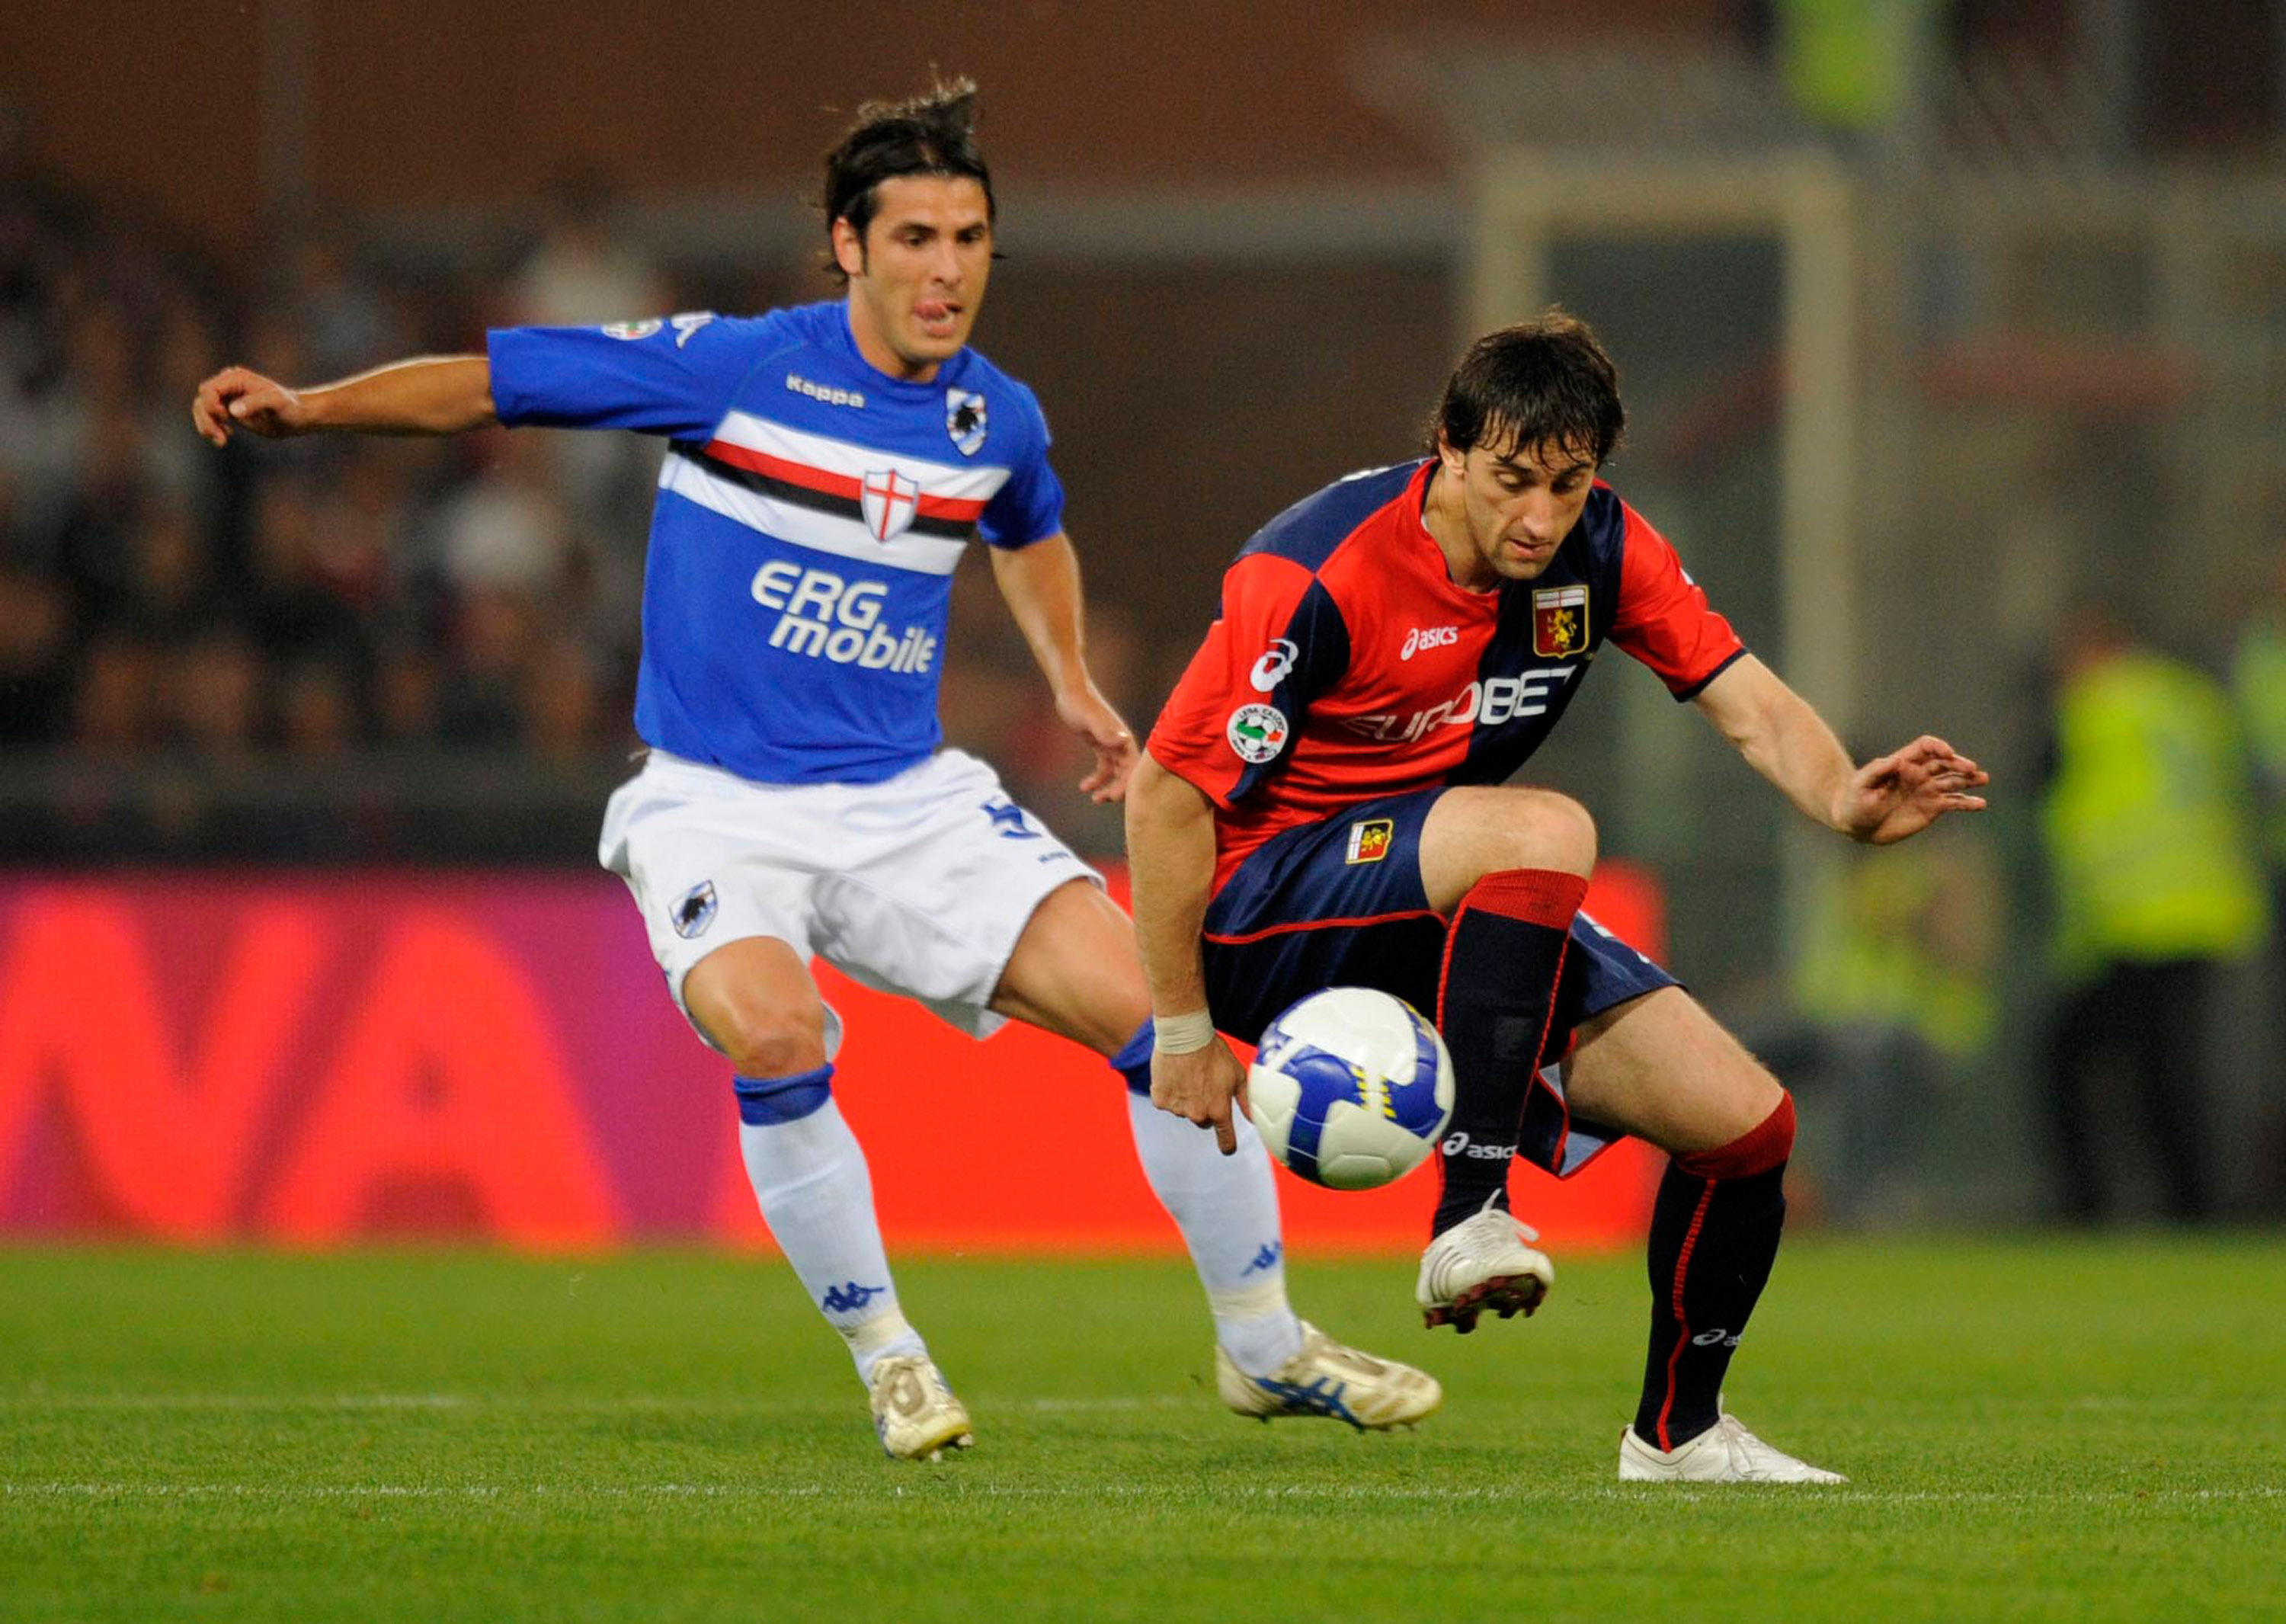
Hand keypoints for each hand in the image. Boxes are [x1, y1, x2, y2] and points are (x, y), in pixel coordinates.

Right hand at [191, 366, 310, 445]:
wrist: (298, 417)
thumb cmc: (291, 407)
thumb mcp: (276, 402)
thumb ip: (255, 403)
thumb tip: (232, 411)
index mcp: (236, 378)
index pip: (208, 390)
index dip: (211, 405)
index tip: (226, 418)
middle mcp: (229, 385)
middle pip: (202, 400)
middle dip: (206, 419)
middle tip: (220, 438)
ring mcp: (228, 398)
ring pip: (202, 410)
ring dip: (206, 426)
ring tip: (221, 441)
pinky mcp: (230, 410)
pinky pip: (210, 418)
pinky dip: (212, 428)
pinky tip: (225, 437)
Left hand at [1056, 684, 1138, 802]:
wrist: (1070, 692)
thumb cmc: (1080, 704)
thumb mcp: (1090, 719)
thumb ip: (1105, 731)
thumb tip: (1123, 742)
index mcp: (1123, 739)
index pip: (1133, 767)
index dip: (1128, 783)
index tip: (1116, 796)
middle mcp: (1121, 743)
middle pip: (1127, 773)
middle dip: (1118, 789)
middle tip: (1102, 799)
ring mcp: (1111, 745)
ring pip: (1115, 772)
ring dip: (1107, 787)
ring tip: (1095, 799)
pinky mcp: (1100, 745)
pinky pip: (1103, 767)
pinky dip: (1096, 779)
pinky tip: (1083, 787)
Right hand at [1150, 1039, 1250, 1154]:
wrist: (1184, 1035)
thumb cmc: (1214, 1052)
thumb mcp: (1238, 1074)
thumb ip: (1246, 1101)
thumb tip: (1254, 1120)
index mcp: (1219, 1111)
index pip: (1226, 1141)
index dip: (1228, 1145)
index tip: (1228, 1148)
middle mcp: (1198, 1114)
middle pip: (1202, 1121)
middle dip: (1204, 1108)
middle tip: (1204, 1085)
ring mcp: (1177, 1109)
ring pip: (1183, 1111)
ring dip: (1186, 1098)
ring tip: (1188, 1075)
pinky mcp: (1160, 1100)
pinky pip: (1165, 1102)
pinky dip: (1169, 1091)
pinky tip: (1173, 1075)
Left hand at [1836, 736, 1989, 843]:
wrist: (1858, 824)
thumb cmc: (1855, 800)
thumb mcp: (1860, 784)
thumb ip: (1877, 771)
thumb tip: (1897, 761)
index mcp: (1903, 763)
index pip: (1925, 748)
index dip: (1938, 747)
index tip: (1948, 754)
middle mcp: (1919, 774)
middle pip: (1944, 763)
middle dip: (1959, 764)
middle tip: (1971, 769)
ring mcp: (1928, 790)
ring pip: (1954, 781)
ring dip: (1969, 779)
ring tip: (1983, 779)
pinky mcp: (1932, 808)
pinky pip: (1954, 802)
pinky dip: (1968, 802)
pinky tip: (1980, 804)